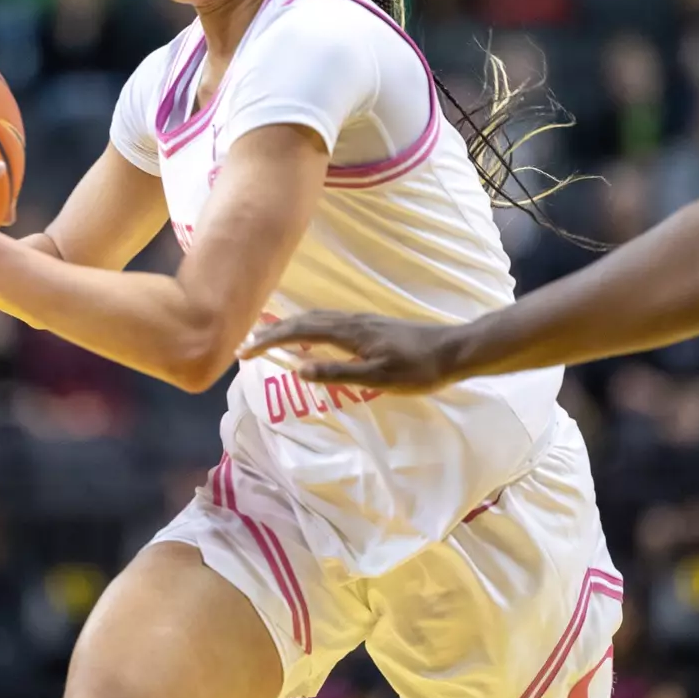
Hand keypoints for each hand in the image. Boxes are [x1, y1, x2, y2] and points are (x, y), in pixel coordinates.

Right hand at [238, 311, 461, 392]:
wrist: (454, 352)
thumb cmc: (418, 370)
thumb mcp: (377, 379)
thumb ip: (337, 373)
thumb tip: (297, 368)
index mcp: (349, 333)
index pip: (298, 332)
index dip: (269, 340)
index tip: (245, 351)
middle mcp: (351, 321)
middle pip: (302, 320)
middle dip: (272, 331)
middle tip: (247, 345)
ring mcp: (361, 321)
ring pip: (315, 318)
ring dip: (289, 326)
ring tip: (270, 338)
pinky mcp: (371, 326)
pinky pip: (328, 322)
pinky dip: (308, 327)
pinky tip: (311, 338)